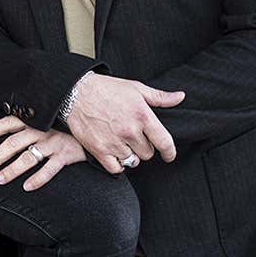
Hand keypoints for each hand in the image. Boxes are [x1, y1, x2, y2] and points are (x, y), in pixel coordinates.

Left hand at [0, 116, 85, 190]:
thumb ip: (30, 121)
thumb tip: (8, 128)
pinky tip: (27, 187)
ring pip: (28, 157)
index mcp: (35, 119)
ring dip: (12, 169)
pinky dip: (37, 179)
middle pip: (14, 143)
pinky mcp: (65, 154)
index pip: (8, 122)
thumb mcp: (48, 117)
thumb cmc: (65, 123)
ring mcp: (53, 142)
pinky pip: (49, 169)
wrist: (94, 127)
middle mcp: (41, 130)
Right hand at [65, 74, 184, 172]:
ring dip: (129, 154)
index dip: (170, 153)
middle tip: (132, 136)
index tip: (169, 155)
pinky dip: (117, 163)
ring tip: (121, 142)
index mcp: (142, 115)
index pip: (165, 143)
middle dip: (143, 146)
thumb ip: (159, 97)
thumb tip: (180, 97)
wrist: (75, 92)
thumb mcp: (135, 88)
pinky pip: (117, 168)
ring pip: (133, 161)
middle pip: (148, 153)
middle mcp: (129, 130)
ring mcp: (114, 141)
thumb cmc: (106, 89)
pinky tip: (113, 152)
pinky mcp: (99, 150)